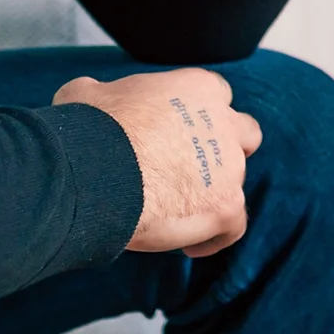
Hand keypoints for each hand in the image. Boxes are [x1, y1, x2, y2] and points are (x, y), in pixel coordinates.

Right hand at [53, 69, 262, 257]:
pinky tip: (188, 246)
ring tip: (179, 213)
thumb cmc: (91, 126)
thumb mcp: (89, 91)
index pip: (216, 94)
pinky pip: (233, 226)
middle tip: (192, 166)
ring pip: (236, 182)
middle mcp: (222, 123)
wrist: (97, 169)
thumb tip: (92, 97)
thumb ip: (106, 92)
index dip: (199, 113)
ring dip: (214, 194)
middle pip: (244, 133)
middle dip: (226, 148)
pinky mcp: (226, 206)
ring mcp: (228, 167)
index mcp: (196, 88)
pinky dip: (214, 237)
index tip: (178, 130)